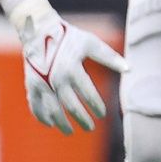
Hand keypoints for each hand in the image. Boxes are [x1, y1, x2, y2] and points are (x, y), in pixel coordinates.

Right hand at [19, 12, 127, 134]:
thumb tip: (129, 69)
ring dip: (62, 124)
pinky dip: (42, 117)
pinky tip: (50, 124)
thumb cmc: (68, 36)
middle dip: (82, 119)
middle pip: (71, 107)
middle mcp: (56, 78)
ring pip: (52, 111)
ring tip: (70, 131)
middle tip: (90, 128)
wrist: (38, 30)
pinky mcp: (31, 84)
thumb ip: (109, 57)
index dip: (97, 106)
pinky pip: (35, 106)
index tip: (103, 114)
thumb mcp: (90, 43)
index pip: (88, 94)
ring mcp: (42, 83)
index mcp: (72, 68)